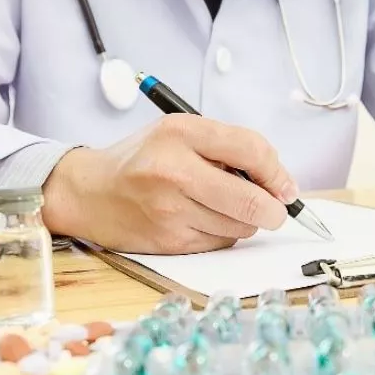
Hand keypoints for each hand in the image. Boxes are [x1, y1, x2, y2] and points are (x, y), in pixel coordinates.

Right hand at [41, 115, 297, 253]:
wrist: (89, 193)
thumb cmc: (142, 160)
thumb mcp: (179, 133)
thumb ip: (228, 148)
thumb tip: (280, 184)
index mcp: (180, 132)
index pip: (251, 150)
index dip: (278, 172)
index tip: (285, 186)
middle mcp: (174, 170)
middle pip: (252, 200)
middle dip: (274, 210)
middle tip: (276, 210)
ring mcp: (170, 209)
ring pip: (240, 226)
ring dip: (245, 222)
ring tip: (224, 208)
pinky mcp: (168, 240)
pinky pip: (219, 242)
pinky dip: (222, 235)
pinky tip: (202, 221)